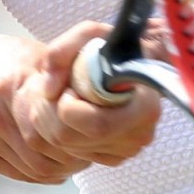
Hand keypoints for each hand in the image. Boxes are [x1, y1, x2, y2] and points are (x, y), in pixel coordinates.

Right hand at [0, 24, 158, 184]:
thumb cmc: (9, 61)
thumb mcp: (41, 54)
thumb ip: (69, 70)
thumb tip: (109, 86)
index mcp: (15, 81)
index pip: (60, 124)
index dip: (86, 133)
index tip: (102, 132)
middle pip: (49, 150)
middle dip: (78, 152)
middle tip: (94, 147)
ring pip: (37, 167)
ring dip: (64, 166)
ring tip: (77, 154)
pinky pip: (19, 173)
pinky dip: (42, 172)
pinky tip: (54, 160)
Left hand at [32, 21, 161, 167]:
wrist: (126, 64)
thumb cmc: (110, 51)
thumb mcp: (88, 36)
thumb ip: (61, 51)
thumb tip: (49, 89)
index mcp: (145, 107)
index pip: (96, 125)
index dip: (69, 107)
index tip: (70, 87)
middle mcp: (139, 135)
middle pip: (68, 139)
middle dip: (49, 111)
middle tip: (58, 90)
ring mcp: (125, 150)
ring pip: (62, 149)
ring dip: (49, 120)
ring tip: (61, 97)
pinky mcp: (112, 158)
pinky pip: (70, 156)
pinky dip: (60, 132)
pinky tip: (72, 113)